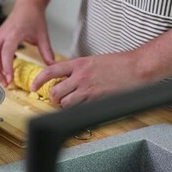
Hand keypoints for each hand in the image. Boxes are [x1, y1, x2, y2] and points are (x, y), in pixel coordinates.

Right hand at [0, 1, 54, 86]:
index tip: (10, 79)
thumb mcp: (42, 35)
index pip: (6, 53)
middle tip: (6, 84)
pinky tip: (4, 70)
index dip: (7, 67)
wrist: (27, 4)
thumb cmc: (33, 17)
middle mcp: (2, 35)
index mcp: (13, 34)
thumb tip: (52, 65)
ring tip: (5, 80)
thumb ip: (47, 51)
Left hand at [31, 51, 149, 106]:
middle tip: (56, 100)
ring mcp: (88, 89)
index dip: (38, 80)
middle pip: (55, 92)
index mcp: (78, 64)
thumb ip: (78, 70)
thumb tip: (66, 79)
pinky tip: (84, 106)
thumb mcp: (93, 61)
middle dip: (53, 98)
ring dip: (65, 106)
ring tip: (71, 104)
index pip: (50, 71)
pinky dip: (79, 110)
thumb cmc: (119, 64)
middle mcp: (80, 77)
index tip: (33, 86)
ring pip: (65, 103)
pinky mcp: (97, 100)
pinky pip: (80, 109)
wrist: (137, 67)